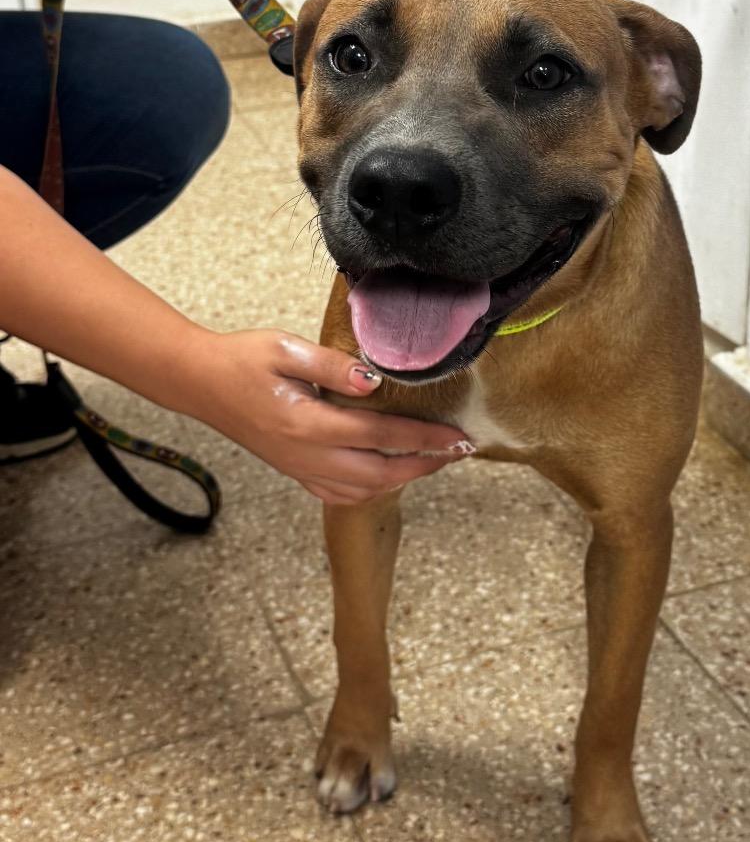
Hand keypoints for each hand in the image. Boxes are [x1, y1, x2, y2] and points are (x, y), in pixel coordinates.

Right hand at [181, 328, 472, 504]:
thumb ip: (332, 365)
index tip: (458, 436)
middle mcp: (308, 455)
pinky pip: (340, 493)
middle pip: (382, 473)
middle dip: (426, 464)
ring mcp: (300, 468)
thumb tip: (374, 381)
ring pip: (364, 490)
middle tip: (458, 451)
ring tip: (433, 460)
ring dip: (403, 480)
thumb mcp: (285, 348)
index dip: (426, 439)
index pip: (382, 437)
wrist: (199, 382)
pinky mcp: (294, 471)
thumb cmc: (242, 360)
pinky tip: (388, 476)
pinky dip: (372, 490)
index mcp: (310, 424)